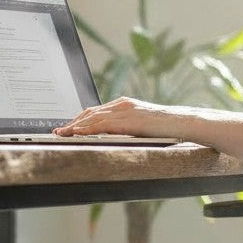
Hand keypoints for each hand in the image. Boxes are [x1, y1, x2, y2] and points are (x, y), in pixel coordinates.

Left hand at [54, 97, 186, 137]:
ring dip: (75, 126)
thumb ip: (127, 127)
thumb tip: (113, 138)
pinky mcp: (130, 120)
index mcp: (124, 104)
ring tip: (62, 134)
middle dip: (73, 122)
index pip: (95, 111)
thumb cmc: (167, 127)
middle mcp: (122, 104)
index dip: (79, 119)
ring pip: (93, 117)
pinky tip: (77, 133)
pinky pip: (103, 124)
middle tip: (58, 132)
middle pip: (90, 112)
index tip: (67, 128)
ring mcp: (126, 110)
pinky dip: (88, 128)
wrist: (184, 122)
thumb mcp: (143, 125)